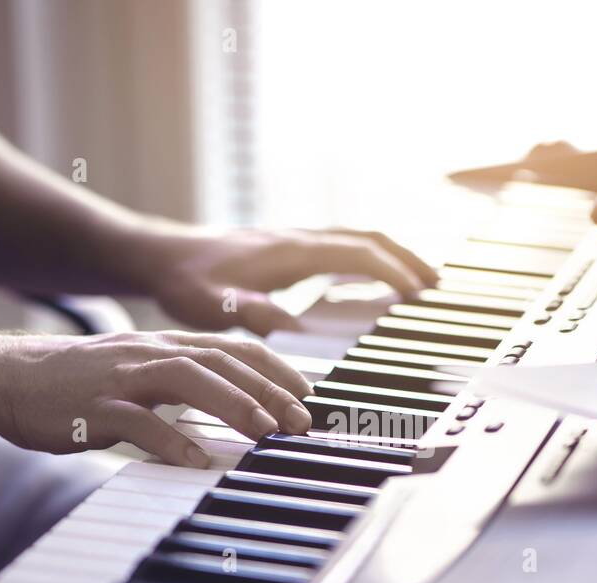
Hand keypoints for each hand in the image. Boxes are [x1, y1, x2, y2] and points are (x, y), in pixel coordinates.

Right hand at [0, 330, 312, 466]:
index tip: (307, 392)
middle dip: (267, 389)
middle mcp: (147, 352)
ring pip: (186, 379)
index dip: (274, 367)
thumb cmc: (76, 384)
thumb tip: (230, 406)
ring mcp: (120, 377)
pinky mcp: (93, 406)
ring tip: (265, 433)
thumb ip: (180, 384)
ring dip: (232, 405)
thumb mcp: (136, 373)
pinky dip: (170, 439)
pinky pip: (137, 422)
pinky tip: (197, 459)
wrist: (5, 379)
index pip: (231, 347)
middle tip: (301, 420)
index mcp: (161, 344)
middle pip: (219, 361)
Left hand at [127, 225, 438, 334]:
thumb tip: (294, 329)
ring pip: (357, 239)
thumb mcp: (213, 306)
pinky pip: (341, 246)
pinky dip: (369, 258)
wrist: (161, 256)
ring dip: (391, 255)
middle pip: (367, 239)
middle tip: (435, 286)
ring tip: (418, 281)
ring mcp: (295, 240)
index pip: (355, 253)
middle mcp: (298, 239)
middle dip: (405, 259)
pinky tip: (373, 279)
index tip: (418, 292)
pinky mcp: (288, 248)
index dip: (391, 270)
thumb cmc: (185, 282)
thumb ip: (252, 316)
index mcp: (290, 252)